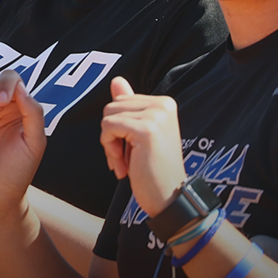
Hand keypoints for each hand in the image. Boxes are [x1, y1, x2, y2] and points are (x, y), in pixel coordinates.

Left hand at [99, 75, 186, 216]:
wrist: (169, 197)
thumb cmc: (153, 170)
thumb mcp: (138, 135)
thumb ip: (128, 107)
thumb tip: (116, 80)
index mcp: (164, 103)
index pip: (121, 101)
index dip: (117, 127)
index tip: (128, 150)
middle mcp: (163, 104)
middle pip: (112, 105)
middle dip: (111, 134)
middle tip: (124, 159)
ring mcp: (156, 116)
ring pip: (108, 115)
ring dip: (109, 143)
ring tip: (126, 163)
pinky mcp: (146, 129)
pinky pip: (108, 126)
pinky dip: (109, 148)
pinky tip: (124, 166)